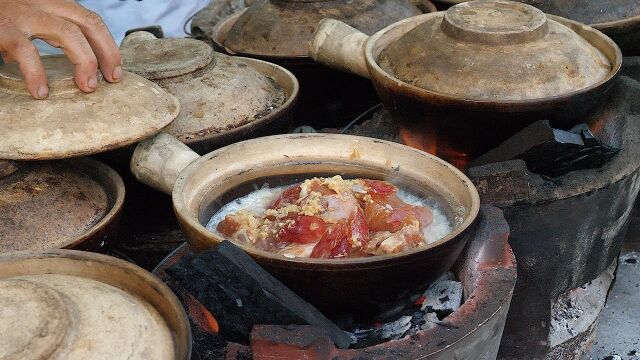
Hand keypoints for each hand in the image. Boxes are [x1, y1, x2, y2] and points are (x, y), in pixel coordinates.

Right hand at [0, 0, 120, 98]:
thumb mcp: (25, 22)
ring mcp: (20, 12)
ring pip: (67, 32)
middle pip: (88, 21)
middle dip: (106, 52)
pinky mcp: (0, 27)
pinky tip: (41, 91)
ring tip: (86, 86)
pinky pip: (25, 50)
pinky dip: (37, 72)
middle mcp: (39, 2)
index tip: (116, 72)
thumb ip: (45, 34)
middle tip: (112, 80)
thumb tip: (73, 69)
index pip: (90, 19)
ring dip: (84, 60)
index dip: (108, 45)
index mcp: (48, 2)